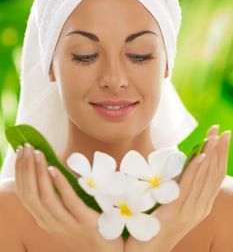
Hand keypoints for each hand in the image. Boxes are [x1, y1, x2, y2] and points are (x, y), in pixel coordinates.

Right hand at [15, 144, 123, 251]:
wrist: (105, 251)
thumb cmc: (83, 228)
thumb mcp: (63, 215)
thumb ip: (55, 199)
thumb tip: (49, 170)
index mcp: (44, 219)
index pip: (25, 195)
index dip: (20, 173)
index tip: (21, 153)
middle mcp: (50, 223)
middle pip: (30, 195)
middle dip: (26, 169)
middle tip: (27, 148)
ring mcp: (67, 223)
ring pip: (45, 198)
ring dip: (39, 173)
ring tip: (37, 154)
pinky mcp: (84, 221)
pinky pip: (68, 201)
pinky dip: (59, 184)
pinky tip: (54, 168)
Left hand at [125, 124, 230, 251]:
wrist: (147, 251)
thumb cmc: (158, 225)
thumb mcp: (174, 203)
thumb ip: (181, 187)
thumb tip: (182, 166)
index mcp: (202, 205)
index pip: (216, 176)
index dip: (221, 156)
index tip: (222, 137)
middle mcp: (201, 207)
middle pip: (214, 173)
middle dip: (219, 150)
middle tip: (222, 130)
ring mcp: (191, 210)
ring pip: (205, 177)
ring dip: (210, 154)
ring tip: (214, 136)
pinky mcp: (177, 211)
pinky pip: (189, 186)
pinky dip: (197, 169)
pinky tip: (201, 156)